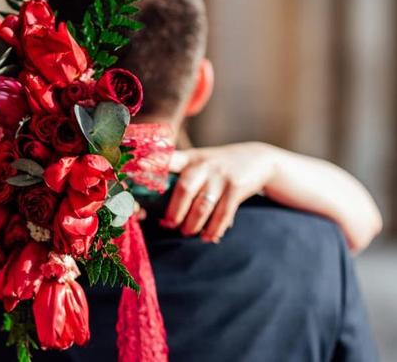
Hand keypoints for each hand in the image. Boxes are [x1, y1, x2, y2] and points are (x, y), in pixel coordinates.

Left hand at [162, 142, 277, 242]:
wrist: (258, 159)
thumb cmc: (218, 166)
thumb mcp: (199, 160)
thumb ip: (180, 175)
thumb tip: (160, 209)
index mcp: (190, 159)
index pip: (168, 158)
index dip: (153, 162)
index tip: (138, 166)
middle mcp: (204, 166)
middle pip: (184, 190)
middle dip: (175, 212)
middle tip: (169, 225)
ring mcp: (221, 177)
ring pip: (202, 206)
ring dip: (193, 224)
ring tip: (187, 232)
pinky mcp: (236, 188)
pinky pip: (223, 214)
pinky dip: (214, 229)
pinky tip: (208, 237)